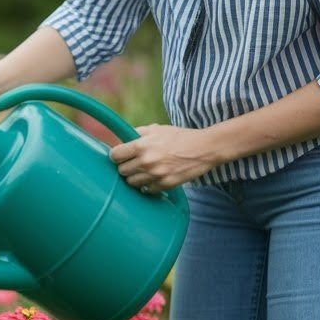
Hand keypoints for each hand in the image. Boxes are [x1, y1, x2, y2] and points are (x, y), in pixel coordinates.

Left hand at [109, 124, 227, 191]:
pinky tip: (153, 178)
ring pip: (131, 183)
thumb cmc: (179, 137)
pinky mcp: (164, 185)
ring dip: (135, 177)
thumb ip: (137, 133)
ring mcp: (155, 175)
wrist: (204, 148)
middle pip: (121, 171)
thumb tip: (120, 138)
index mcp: (141, 145)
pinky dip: (148, 185)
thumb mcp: (157, 129)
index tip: (120, 155)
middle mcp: (146, 161)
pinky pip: (146, 190)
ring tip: (143, 171)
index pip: (115, 155)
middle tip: (132, 163)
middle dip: (125, 166)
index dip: (116, 155)